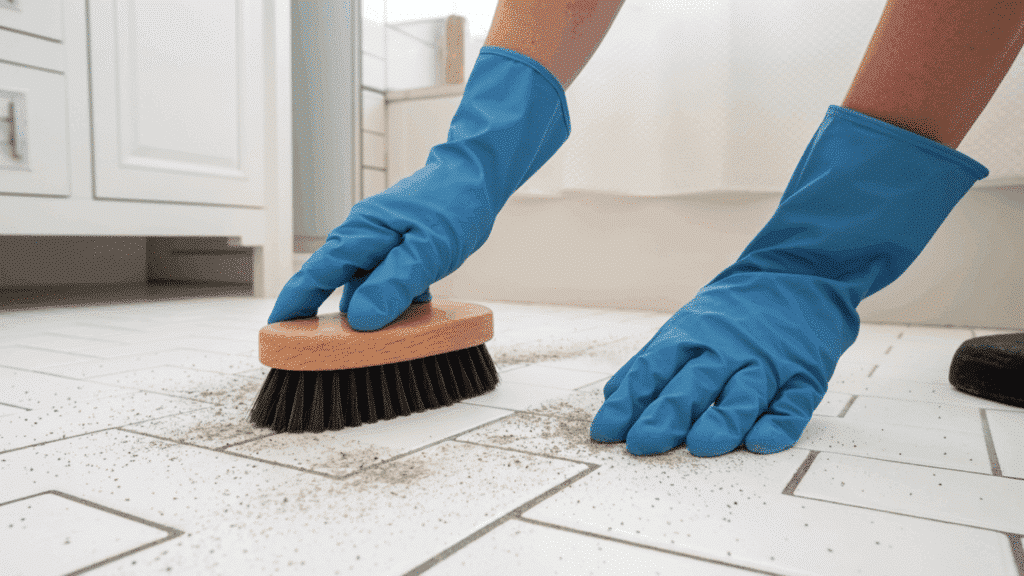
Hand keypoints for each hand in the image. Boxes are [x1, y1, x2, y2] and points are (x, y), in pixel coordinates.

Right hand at [267, 166, 492, 330]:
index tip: (273, 338)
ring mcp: (378, 246)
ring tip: (389, 339)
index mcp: (359, 235)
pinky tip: (416, 310)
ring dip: (372, 315)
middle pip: (333, 287)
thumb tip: (359, 319)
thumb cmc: (454, 204)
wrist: (477, 177)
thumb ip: (393, 284)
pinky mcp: (396, 253)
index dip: (292, 308)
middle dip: (330, 324)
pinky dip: (395, 303)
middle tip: (331, 358)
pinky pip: (385, 286)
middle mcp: (361, 240)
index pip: (314, 275)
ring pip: (363, 290)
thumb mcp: (428, 250)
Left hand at [589, 104, 988, 457]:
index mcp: (691, 337)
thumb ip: (650, 364)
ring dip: (723, 420)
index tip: (606, 431)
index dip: (630, 402)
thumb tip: (613, 398)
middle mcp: (727, 350)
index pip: (654, 371)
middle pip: (694, 384)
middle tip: (643, 444)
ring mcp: (768, 362)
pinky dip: (779, 423)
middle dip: (667, 415)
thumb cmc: (732, 313)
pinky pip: (793, 403)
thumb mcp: (686, 326)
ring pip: (744, 394)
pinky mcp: (805, 375)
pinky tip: (761, 442)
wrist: (800, 274)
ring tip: (701, 446)